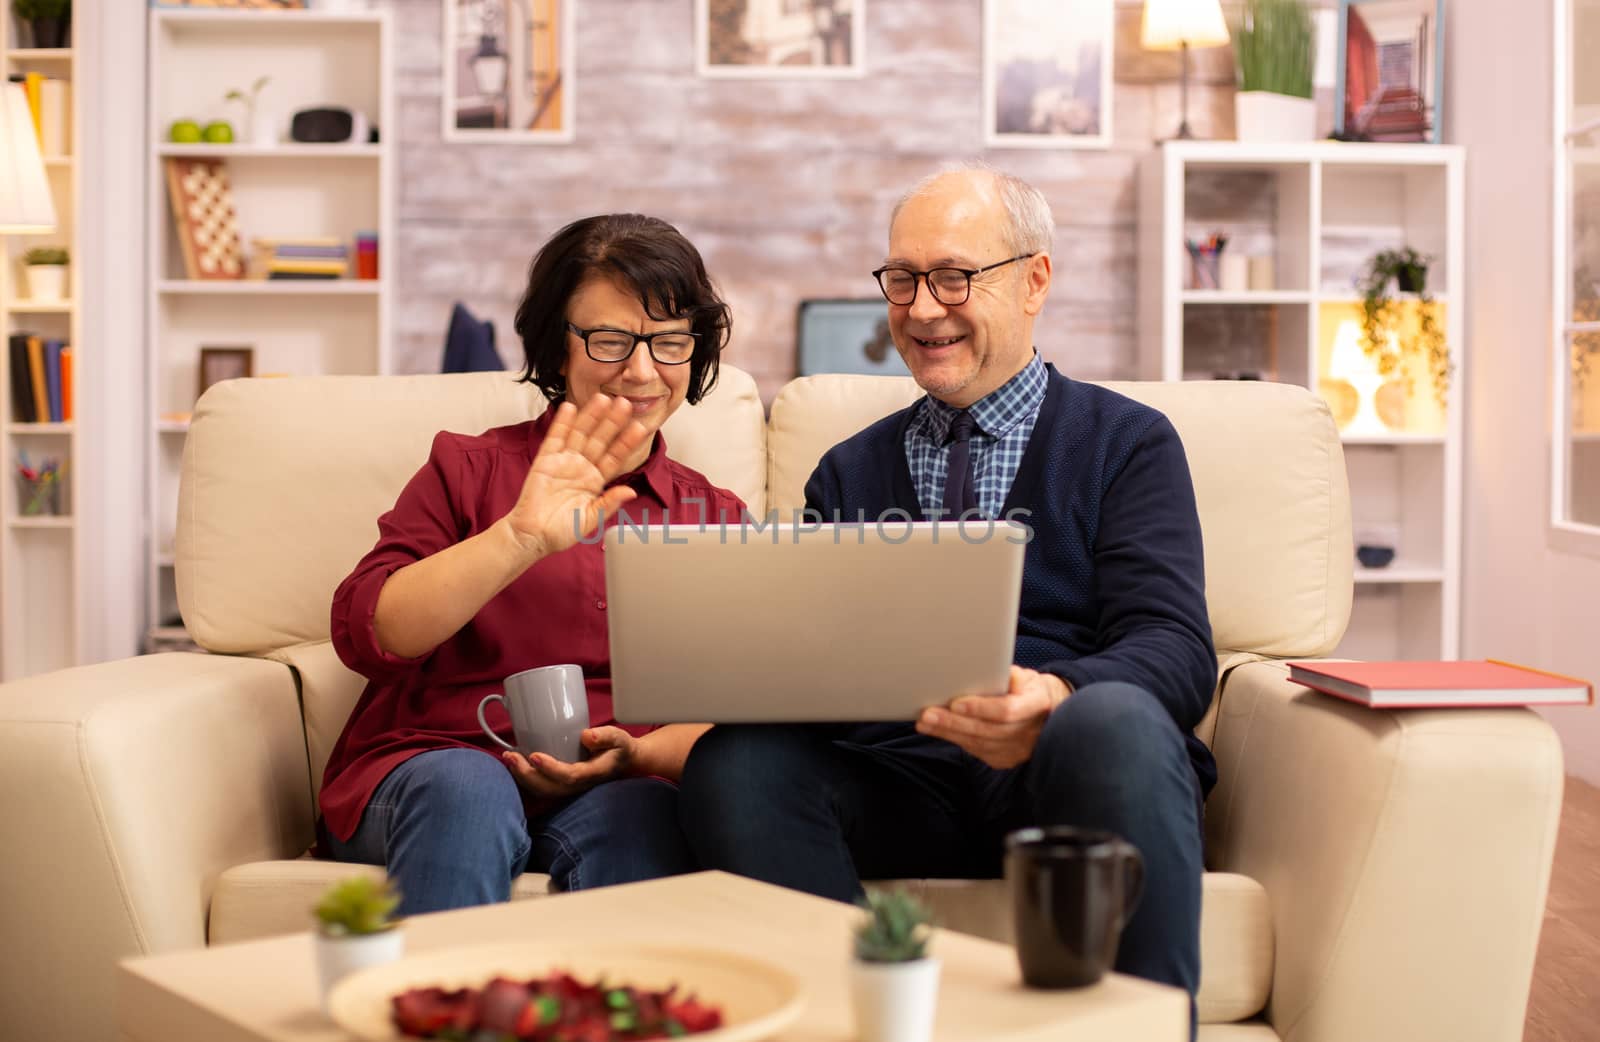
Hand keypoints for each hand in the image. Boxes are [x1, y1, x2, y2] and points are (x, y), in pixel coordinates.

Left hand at [500, 726, 636, 799]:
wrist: (624, 762)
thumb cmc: (619, 748)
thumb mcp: (619, 737)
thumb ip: (606, 736)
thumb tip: (586, 735)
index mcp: (592, 774)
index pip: (569, 776)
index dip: (550, 769)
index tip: (534, 755)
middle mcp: (578, 785)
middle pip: (549, 788)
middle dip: (527, 774)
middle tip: (510, 756)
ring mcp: (569, 787)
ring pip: (542, 790)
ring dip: (522, 777)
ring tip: (508, 758)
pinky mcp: (562, 783)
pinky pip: (541, 786)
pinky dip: (525, 777)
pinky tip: (514, 763)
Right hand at [503, 395, 651, 560]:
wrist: (533, 536)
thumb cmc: (561, 531)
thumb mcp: (590, 519)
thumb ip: (609, 504)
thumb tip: (630, 492)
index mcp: (596, 481)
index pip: (615, 457)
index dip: (627, 442)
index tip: (641, 428)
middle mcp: (582, 467)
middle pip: (600, 440)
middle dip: (613, 422)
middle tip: (625, 403)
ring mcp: (564, 462)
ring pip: (581, 434)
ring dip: (591, 416)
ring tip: (603, 398)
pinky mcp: (545, 460)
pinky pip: (556, 438)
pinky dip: (562, 423)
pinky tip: (570, 408)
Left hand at [915, 666, 1070, 768]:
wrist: (1049, 715)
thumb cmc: (1030, 689)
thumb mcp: (1026, 676)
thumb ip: (1006, 676)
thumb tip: (980, 670)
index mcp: (1037, 705)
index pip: (1007, 711)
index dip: (981, 708)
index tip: (956, 702)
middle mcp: (1030, 733)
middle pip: (987, 730)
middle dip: (954, 722)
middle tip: (928, 713)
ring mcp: (1018, 750)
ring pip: (978, 744)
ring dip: (948, 733)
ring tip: (925, 722)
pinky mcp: (1005, 759)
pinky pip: (976, 750)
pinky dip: (955, 740)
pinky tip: (937, 730)